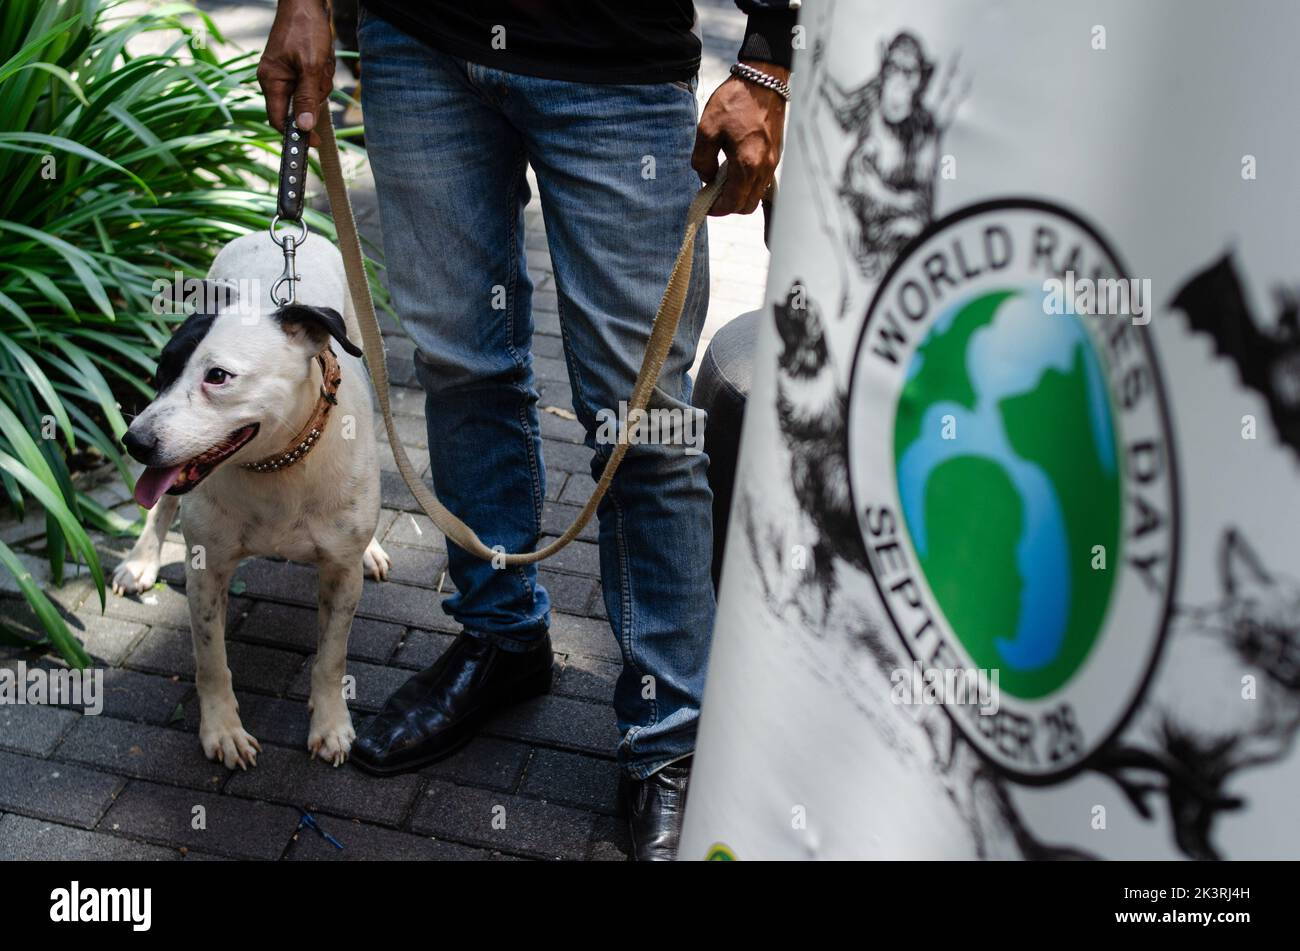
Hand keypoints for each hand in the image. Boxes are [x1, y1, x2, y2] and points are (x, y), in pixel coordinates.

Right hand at [257, 0, 334, 146]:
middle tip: (321, 74)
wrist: (307, 1)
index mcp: (271, 81)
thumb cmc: (306, 29)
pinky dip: (322, 75)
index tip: (315, 141)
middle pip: (299, 108)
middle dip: (316, 96)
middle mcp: (274, 79)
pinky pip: (313, 83)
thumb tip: (304, 127)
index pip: (279, 120)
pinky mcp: (296, 67)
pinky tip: (323, 59)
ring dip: (322, 82)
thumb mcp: (312, 67)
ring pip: (310, 95)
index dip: (297, 133)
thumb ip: (308, 98)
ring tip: (322, 61)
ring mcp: (285, 73)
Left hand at [692, 60, 787, 215]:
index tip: (704, 203)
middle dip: (728, 205)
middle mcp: (764, 168)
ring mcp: (773, 163)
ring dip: (739, 194)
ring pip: (756, 195)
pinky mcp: (776, 155)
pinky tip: (735, 167)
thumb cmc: (735, 101)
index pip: (732, 203)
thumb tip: (706, 178)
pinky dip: (748, 183)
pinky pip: (762, 181)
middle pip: (747, 206)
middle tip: (712, 194)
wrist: (764, 80)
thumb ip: (702, 160)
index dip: (716, 209)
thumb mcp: (707, 129)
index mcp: (747, 164)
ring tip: (722, 179)